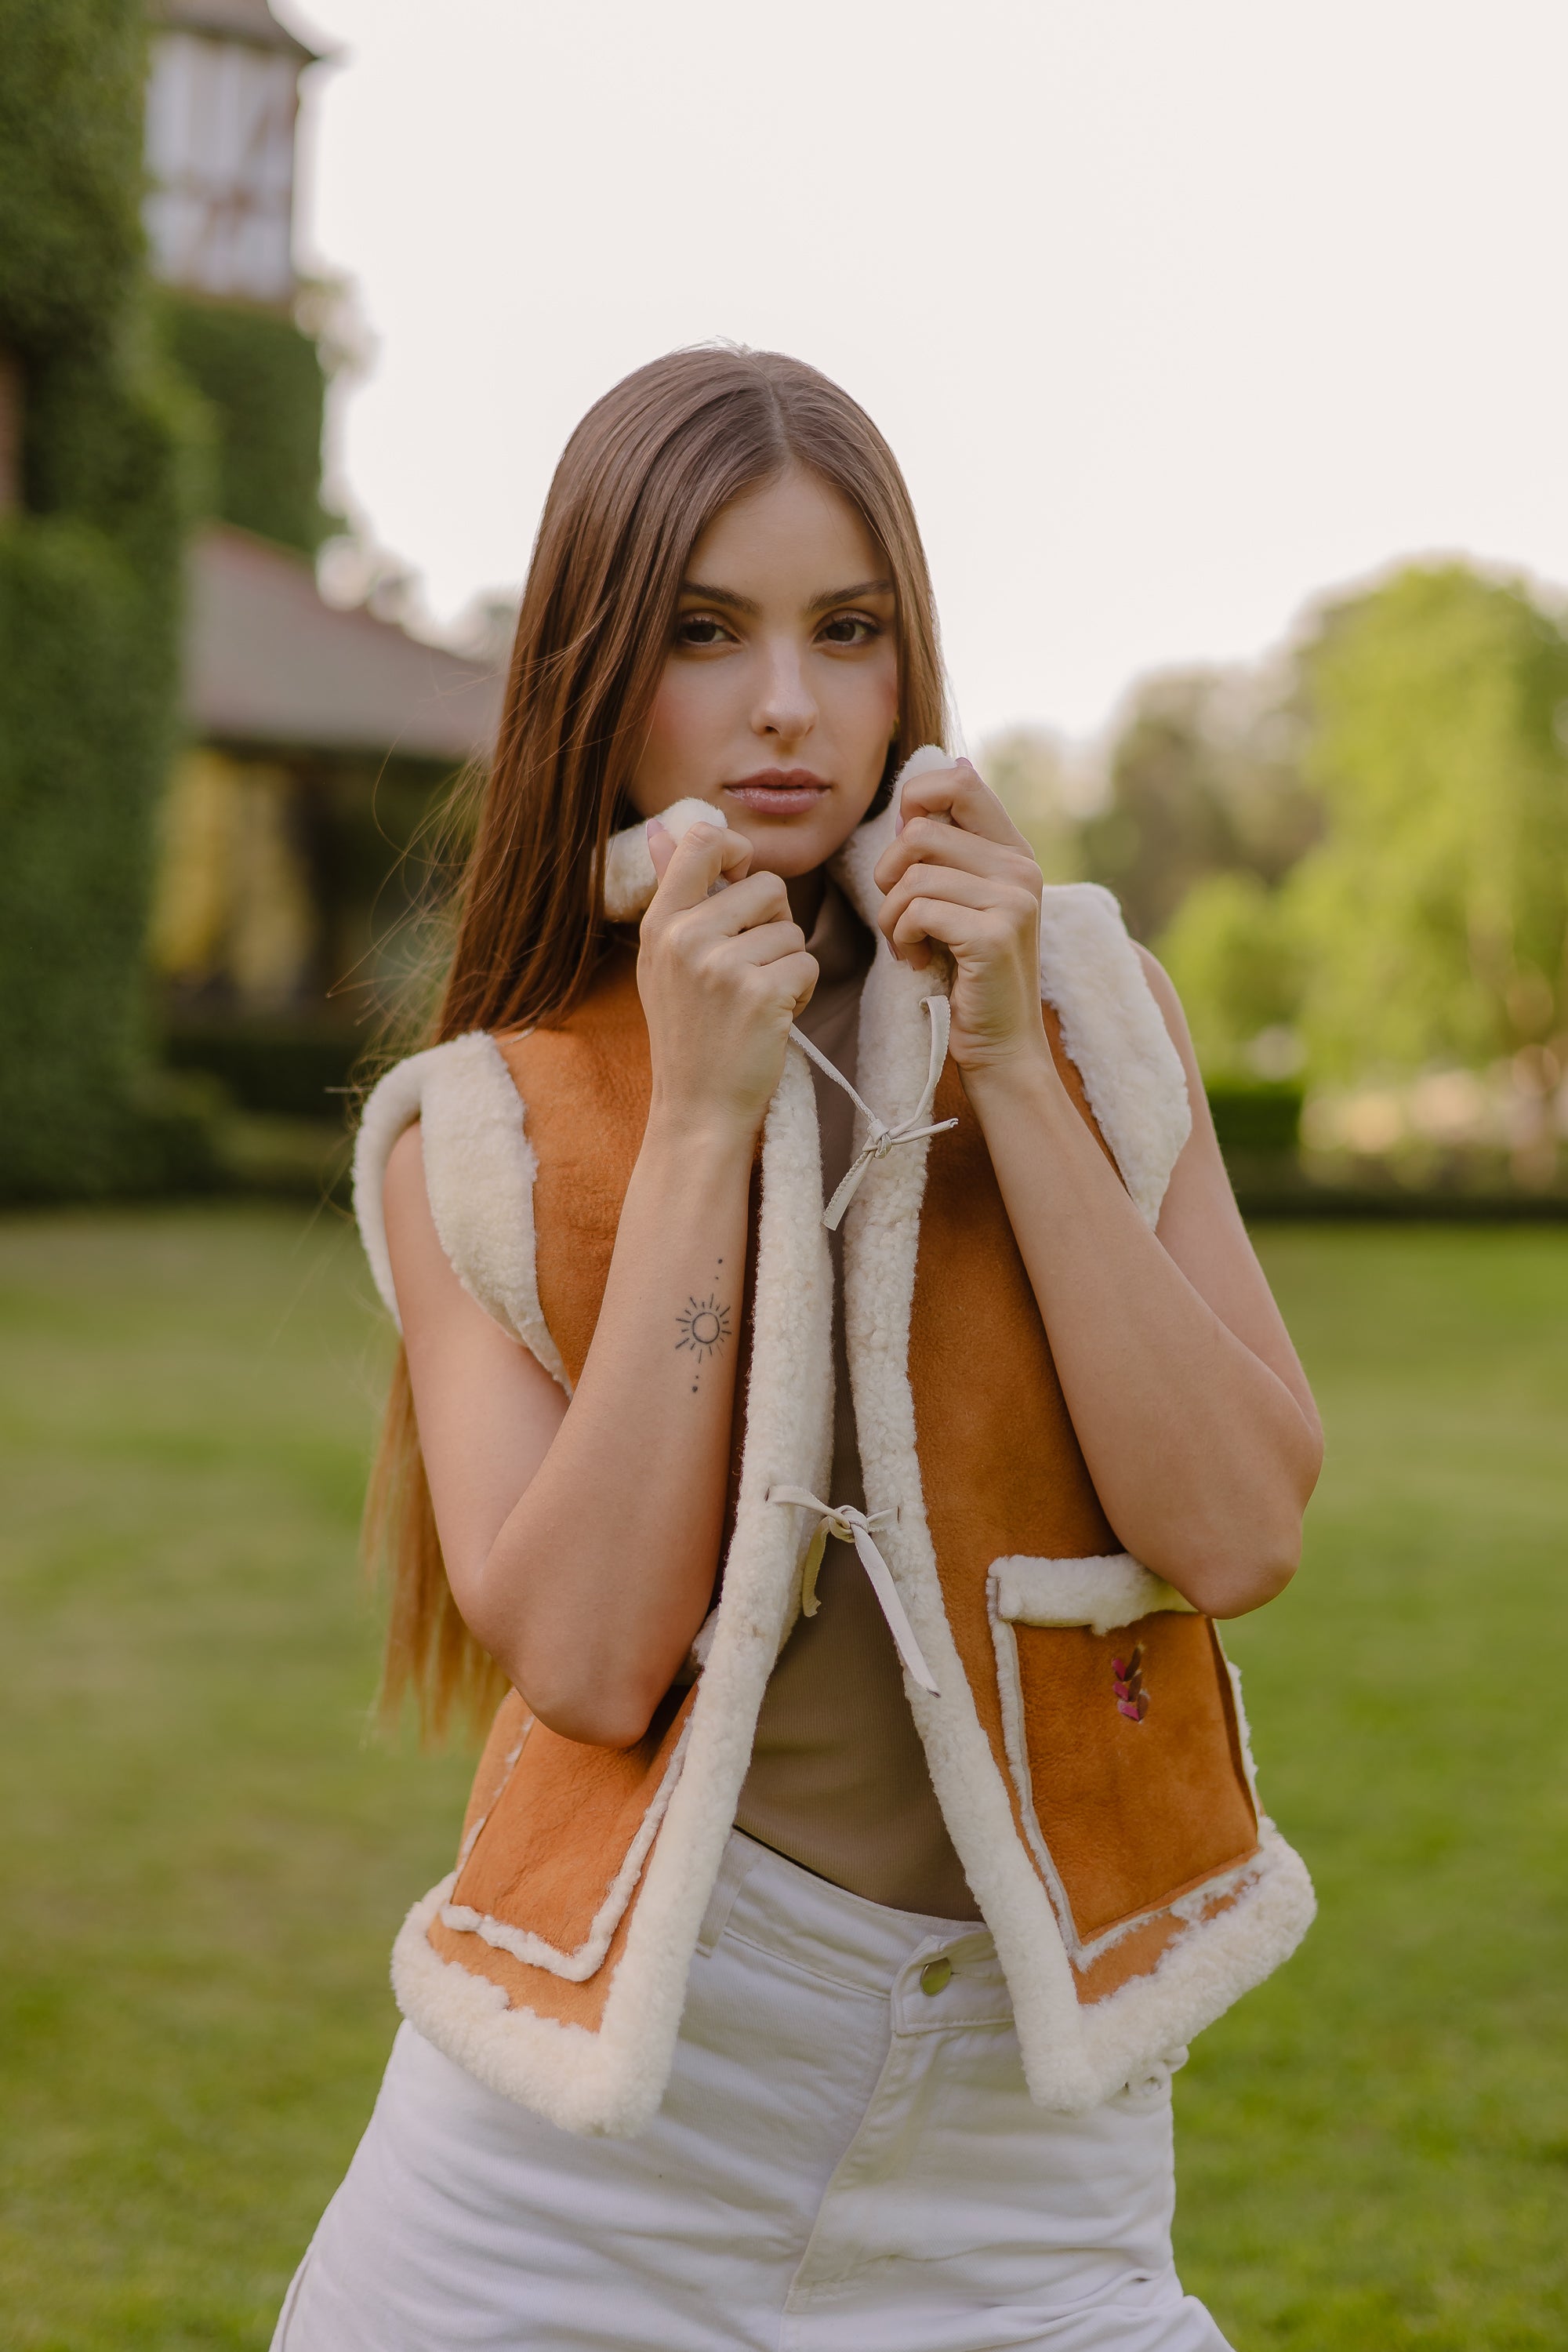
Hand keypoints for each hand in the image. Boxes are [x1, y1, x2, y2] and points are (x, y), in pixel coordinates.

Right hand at [638, 819, 817, 1144]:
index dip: (738, 850)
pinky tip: (771, 1018)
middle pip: (768, 886)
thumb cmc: (688, 1032)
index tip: (743, 880)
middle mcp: (685, 937)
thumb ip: (673, 893)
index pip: (702, 841)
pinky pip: (807, 963)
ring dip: (787, 963)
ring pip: (792, 929)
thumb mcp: (664, 960)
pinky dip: (800, 991)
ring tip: (756, 999)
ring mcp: (722, 965)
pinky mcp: (761, 993)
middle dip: (775, 924)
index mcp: (660, 923)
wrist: (697, 1108)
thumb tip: (665, 827)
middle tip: (751, 968)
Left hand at [872, 760, 1049, 1072]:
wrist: (1001, 1046)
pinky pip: (917, 911)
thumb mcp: (962, 904)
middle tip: (899, 917)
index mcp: (1014, 852)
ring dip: (891, 917)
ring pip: (912, 876)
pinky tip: (918, 961)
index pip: (961, 780)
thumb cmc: (968, 976)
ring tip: (908, 944)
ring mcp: (1014, 900)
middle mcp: (1022, 868)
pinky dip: (902, 938)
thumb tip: (908, 804)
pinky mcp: (994, 934)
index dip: (916, 802)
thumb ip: (946, 855)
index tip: (906, 855)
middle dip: (889, 877)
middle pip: (919, 832)